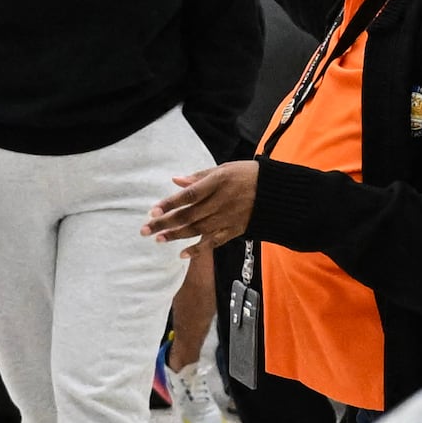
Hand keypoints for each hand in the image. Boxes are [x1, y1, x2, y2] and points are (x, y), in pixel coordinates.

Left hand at [145, 162, 259, 245]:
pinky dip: (198, 250)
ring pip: (198, 230)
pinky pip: (214, 242)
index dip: (170, 204)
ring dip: (176, 236)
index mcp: (218, 183)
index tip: (153, 210)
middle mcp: (221, 202)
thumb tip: (175, 181)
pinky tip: (182, 254)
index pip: (189, 195)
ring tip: (158, 239)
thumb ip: (199, 177)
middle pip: (189, 215)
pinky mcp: (234, 230)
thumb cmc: (247, 175)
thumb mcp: (224, 168)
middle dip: (165, 223)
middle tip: (145, 230)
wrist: (276, 193)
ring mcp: (227, 218)